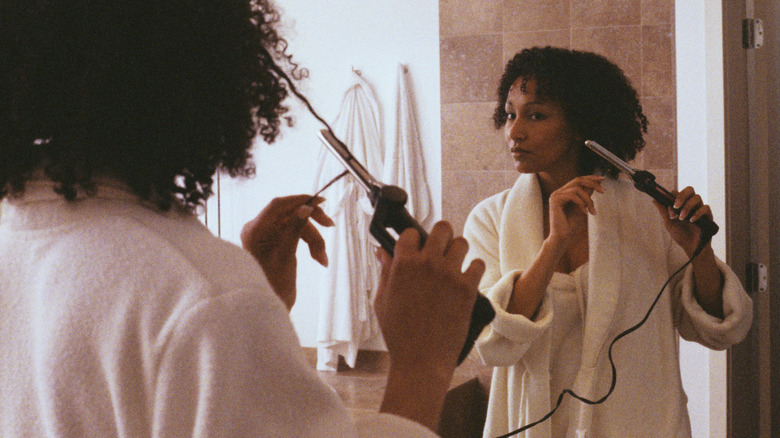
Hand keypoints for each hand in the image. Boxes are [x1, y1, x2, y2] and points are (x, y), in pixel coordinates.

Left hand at [240, 195, 333, 308]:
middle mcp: (259, 230)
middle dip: (311, 224)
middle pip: (290, 215)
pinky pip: (295, 235)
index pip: (278, 205)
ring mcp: (267, 236)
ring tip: (322, 258)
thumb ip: (295, 229)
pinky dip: (309, 244)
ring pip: (297, 226)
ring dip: (313, 239)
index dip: (299, 200)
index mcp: (255, 230)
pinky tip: (320, 259)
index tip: (320, 201)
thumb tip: (305, 207)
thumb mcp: (286, 256)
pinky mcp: (276, 243)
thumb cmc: (272, 287)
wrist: (266, 311)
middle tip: (330, 226)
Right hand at [374, 221, 484, 429]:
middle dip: (441, 235)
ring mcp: (449, 275)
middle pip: (442, 228)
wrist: (421, 359)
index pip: (411, 233)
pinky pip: (478, 264)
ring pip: (462, 242)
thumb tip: (381, 251)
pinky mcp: (467, 288)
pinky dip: (474, 269)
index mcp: (403, 264)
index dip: (414, 239)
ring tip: (454, 263)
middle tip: (440, 248)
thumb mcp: (382, 300)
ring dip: (458, 250)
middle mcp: (427, 264)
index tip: (416, 247)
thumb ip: (384, 272)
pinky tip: (466, 278)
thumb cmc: (398, 333)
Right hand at [547, 175, 604, 248]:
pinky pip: (572, 195)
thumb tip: (596, 183)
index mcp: (564, 193)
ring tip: (592, 211)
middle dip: (592, 184)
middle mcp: (558, 192)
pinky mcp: (555, 200)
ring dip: (588, 199)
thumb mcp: (583, 207)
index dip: (590, 178)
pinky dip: (581, 203)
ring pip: (577, 188)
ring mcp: (555, 195)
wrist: (562, 238)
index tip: (603, 179)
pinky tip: (585, 212)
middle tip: (603, 191)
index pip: (578, 180)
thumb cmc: (571, 225)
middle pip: (578, 180)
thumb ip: (586, 195)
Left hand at [653, 186, 712, 256]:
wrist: (691, 248)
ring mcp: (700, 209)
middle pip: (690, 190)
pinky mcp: (708, 215)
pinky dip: (697, 213)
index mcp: (681, 205)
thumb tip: (655, 200)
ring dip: (687, 206)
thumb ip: (663, 211)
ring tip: (682, 218)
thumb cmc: (681, 235)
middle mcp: (691, 204)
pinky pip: (705, 208)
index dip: (672, 197)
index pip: (677, 192)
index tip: (668, 204)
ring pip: (697, 197)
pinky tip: (691, 220)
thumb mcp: (669, 223)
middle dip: (681, 196)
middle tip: (676, 206)